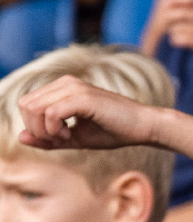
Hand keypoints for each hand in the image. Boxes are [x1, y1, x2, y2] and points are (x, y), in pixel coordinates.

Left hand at [17, 76, 161, 150]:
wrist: (144, 127)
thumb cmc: (114, 131)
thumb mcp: (75, 138)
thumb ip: (48, 138)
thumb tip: (20, 137)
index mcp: (63, 87)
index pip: (27, 104)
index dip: (36, 126)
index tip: (59, 137)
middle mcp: (66, 83)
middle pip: (25, 105)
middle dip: (37, 129)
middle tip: (62, 139)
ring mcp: (74, 87)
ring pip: (34, 108)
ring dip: (45, 130)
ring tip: (68, 137)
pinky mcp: (83, 97)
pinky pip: (51, 113)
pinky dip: (56, 130)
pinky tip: (72, 135)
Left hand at [157, 0, 192, 58]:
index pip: (191, 0)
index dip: (176, 1)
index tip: (164, 4)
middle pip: (184, 13)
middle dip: (171, 17)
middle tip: (164, 22)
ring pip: (183, 28)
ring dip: (173, 30)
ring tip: (172, 32)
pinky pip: (188, 40)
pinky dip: (178, 39)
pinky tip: (175, 41)